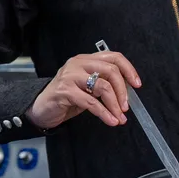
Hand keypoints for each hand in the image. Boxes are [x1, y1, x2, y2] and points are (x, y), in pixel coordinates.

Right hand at [26, 51, 140, 129]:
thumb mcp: (87, 86)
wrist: (40, 108)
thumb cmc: (66, 98)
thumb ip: (103, 83)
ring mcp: (70, 76)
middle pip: (111, 71)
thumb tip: (128, 93)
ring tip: (120, 117)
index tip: (137, 84)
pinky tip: (110, 120)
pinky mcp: (65, 91)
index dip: (129, 69)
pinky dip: (104, 113)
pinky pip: (91, 102)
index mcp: (86, 59)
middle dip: (123, 91)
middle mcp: (78, 64)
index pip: (114, 57)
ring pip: (103, 87)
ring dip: (115, 105)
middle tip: (126, 107)